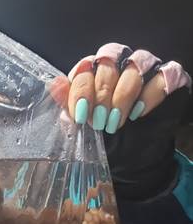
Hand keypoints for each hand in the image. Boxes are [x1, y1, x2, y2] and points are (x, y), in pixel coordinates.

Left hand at [53, 43, 190, 200]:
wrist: (134, 163)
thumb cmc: (106, 142)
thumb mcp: (84, 128)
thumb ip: (68, 107)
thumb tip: (53, 86)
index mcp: (94, 73)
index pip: (84, 67)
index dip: (81, 90)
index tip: (81, 116)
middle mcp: (119, 64)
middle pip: (108, 60)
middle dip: (102, 93)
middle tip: (99, 121)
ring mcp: (145, 69)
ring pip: (135, 64)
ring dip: (123, 95)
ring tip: (116, 122)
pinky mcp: (168, 78)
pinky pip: (163, 75)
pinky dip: (149, 94)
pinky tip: (138, 114)